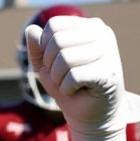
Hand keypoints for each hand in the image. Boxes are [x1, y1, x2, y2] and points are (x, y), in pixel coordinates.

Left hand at [25, 16, 139, 140]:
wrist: (90, 115)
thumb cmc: (69, 86)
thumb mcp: (46, 65)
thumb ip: (37, 46)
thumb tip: (31, 30)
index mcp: (90, 26)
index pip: (54, 25)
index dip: (44, 46)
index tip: (55, 63)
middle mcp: (102, 34)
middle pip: (57, 40)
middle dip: (50, 64)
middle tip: (62, 77)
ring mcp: (109, 53)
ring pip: (65, 57)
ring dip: (58, 78)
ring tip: (69, 85)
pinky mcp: (109, 73)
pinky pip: (74, 75)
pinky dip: (66, 88)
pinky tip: (75, 91)